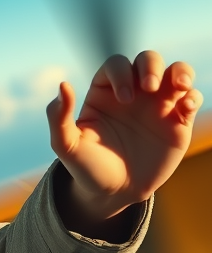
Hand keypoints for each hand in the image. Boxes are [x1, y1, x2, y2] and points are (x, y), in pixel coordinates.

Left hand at [46, 51, 202, 233]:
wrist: (114, 193)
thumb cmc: (88, 168)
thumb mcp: (68, 147)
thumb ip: (60, 118)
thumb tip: (63, 86)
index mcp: (105, 93)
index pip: (116, 65)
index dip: (121, 73)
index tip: (124, 98)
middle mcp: (133, 92)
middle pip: (147, 60)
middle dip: (151, 66)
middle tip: (149, 87)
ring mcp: (157, 105)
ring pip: (175, 71)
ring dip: (181, 71)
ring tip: (180, 85)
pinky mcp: (178, 120)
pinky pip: (191, 97)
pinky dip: (193, 96)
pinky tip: (186, 108)